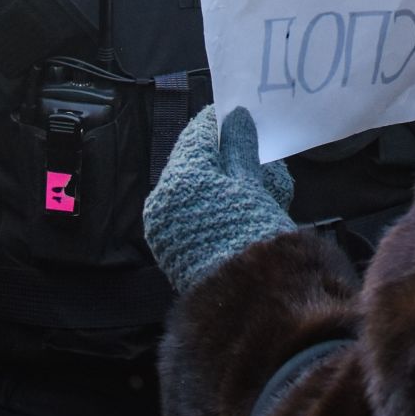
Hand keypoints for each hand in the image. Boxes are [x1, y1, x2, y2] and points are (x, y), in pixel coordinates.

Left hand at [144, 106, 296, 292]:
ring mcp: (163, 227)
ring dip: (217, 181)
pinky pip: (189, 214)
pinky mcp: (171, 249)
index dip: (217, 124)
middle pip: (192, 163)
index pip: (197, 136)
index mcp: (180, 177)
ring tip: (250, 179)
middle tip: (249, 148)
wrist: (247, 300)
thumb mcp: (251, 184)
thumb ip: (241, 147)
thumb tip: (236, 118)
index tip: (235, 115)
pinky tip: (236, 206)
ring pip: (191, 190)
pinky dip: (210, 205)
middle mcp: (163, 199)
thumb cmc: (251, 234)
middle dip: (221, 156)